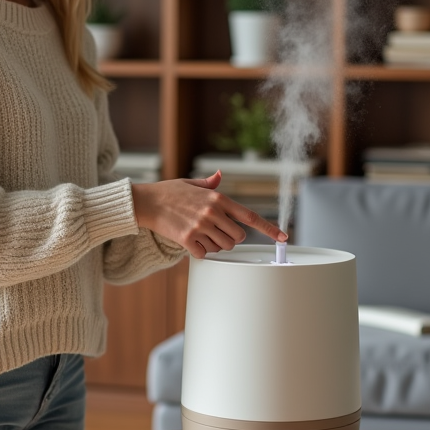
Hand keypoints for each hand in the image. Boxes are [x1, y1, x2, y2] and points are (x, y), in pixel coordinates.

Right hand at [131, 170, 287, 258]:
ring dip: (214, 245)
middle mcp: (213, 212)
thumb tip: (220, 176)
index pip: (250, 216)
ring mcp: (201, 226)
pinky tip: (190, 241)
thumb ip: (210, 184)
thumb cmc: (169, 192)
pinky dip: (199, 251)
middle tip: (216, 233)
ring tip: (200, 234)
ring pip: (222, 247)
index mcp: (218, 198)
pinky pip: (204, 253)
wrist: (146, 201)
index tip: (283, 236)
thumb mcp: (192, 183)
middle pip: (238, 237)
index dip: (269, 228)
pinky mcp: (188, 239)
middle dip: (230, 238)